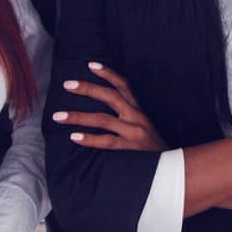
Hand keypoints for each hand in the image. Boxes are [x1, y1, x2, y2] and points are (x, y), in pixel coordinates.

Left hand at [52, 61, 166, 150]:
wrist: (173, 166)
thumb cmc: (153, 147)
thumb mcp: (144, 126)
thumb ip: (129, 117)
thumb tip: (107, 110)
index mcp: (139, 109)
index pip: (124, 85)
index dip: (108, 73)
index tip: (91, 64)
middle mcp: (136, 116)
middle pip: (110, 96)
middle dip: (88, 88)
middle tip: (67, 84)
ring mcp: (133, 131)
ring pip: (103, 119)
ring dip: (78, 116)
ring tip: (59, 116)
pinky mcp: (131, 148)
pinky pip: (107, 141)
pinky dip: (90, 138)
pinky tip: (74, 136)